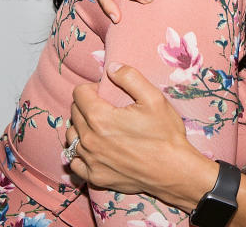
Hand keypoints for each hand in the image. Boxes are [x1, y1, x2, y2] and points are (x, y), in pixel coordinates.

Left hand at [66, 63, 209, 205]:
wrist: (173, 171)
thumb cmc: (165, 135)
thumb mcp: (154, 98)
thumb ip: (130, 77)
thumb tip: (111, 68)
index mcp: (100, 118)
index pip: (79, 94)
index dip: (92, 88)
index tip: (105, 92)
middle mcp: (89, 140)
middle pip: (74, 113)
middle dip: (87, 105)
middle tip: (106, 107)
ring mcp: (91, 161)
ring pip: (71, 137)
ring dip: (81, 128)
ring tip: (99, 127)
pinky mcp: (95, 177)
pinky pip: (74, 162)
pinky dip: (79, 153)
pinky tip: (94, 149)